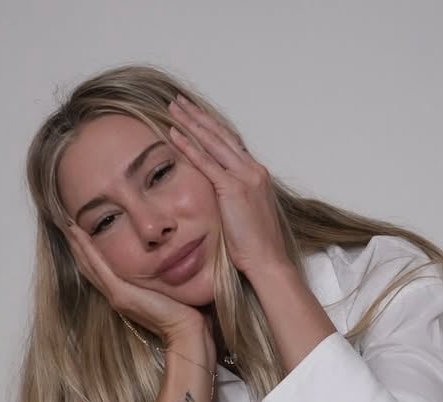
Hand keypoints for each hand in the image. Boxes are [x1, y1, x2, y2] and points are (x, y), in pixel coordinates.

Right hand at [66, 223, 210, 348]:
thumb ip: (161, 276)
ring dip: (76, 244)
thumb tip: (167, 259)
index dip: (88, 250)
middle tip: (66, 222)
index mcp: (125, 294)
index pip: (100, 269)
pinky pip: (97, 267)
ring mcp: (115, 295)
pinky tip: (77, 232)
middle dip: (77, 244)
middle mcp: (115, 294)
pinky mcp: (120, 294)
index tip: (79, 230)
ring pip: (88, 265)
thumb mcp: (167, 288)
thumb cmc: (183, 310)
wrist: (186, 330)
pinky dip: (86, 249)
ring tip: (67, 223)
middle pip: (88, 266)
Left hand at [168, 95, 291, 278]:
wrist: (268, 259)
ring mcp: (244, 177)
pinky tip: (173, 134)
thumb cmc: (257, 246)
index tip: (196, 116)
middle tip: (180, 101)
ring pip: (213, 141)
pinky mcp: (233, 188)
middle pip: (221, 135)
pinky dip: (188, 146)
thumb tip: (217, 198)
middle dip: (199, 116)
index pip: (230, 143)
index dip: (211, 127)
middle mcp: (252, 170)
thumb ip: (233, 199)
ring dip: (191, 122)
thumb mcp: (245, 216)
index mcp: (256, 175)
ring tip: (173, 108)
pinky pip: (206, 162)